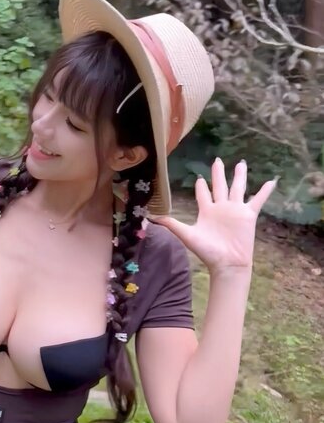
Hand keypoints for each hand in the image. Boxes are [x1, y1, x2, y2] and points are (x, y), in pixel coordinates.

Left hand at [151, 158, 276, 274]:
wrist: (227, 263)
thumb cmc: (207, 251)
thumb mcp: (187, 235)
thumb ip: (172, 224)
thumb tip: (152, 218)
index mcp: (207, 211)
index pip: (203, 194)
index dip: (201, 186)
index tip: (199, 177)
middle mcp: (221, 208)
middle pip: (220, 185)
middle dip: (218, 173)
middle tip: (217, 160)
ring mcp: (235, 210)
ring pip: (238, 188)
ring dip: (239, 176)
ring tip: (241, 163)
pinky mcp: (248, 215)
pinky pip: (258, 200)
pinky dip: (264, 192)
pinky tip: (271, 182)